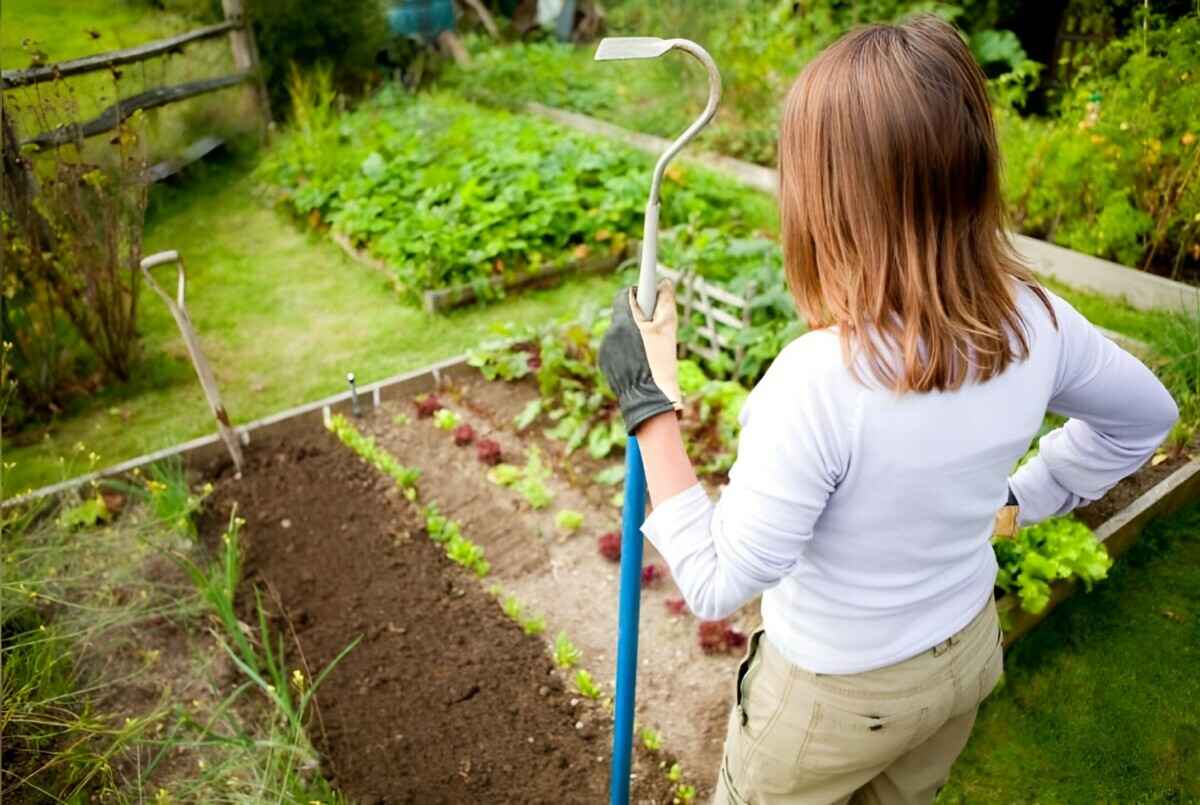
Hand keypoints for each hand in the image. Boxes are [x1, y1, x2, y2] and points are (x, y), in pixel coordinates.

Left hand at [598, 279, 682, 433]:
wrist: (648, 399)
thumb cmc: (660, 363)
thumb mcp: (668, 331)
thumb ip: (666, 302)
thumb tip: (664, 283)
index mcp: (623, 323)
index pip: (625, 295)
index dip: (638, 292)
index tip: (648, 293)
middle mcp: (610, 333)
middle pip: (623, 315)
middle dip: (638, 317)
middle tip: (656, 326)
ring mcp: (605, 349)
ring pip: (620, 333)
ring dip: (633, 334)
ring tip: (650, 349)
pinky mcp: (605, 363)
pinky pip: (616, 348)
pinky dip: (627, 350)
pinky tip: (641, 361)